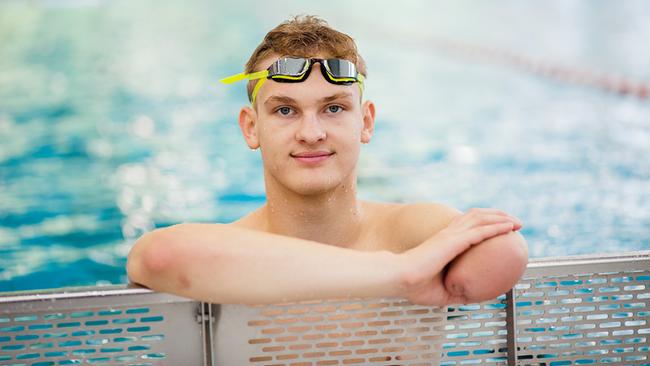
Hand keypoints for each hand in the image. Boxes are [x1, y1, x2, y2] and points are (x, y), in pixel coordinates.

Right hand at [399, 208, 521, 305]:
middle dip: (497, 215)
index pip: (467, 224)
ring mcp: (451, 235)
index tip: (500, 227)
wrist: (399, 278)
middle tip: (514, 222)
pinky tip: (509, 228)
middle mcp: (448, 234)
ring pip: (481, 218)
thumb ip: (459, 291)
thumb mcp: (442, 292)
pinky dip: (497, 227)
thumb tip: (475, 297)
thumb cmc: (415, 286)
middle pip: (477, 216)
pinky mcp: (453, 241)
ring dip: (501, 217)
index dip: (484, 222)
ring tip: (517, 222)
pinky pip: (481, 231)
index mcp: (444, 241)